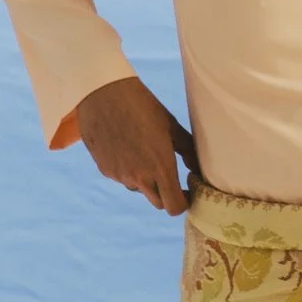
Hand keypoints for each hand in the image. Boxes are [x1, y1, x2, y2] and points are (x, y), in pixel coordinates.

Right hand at [75, 76, 194, 215]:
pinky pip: (122, 178)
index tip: (187, 190)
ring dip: (146, 181)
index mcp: (160, 167)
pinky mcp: (105, 169)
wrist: (104, 95)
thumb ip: (188, 151)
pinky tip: (129, 149)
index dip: (183, 202)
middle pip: (158, 202)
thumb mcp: (171, 126)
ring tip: (146, 154)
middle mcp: (139, 177)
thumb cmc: (143, 107)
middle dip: (167, 194)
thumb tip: (197, 168)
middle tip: (171, 175)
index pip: (174, 207)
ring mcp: (119, 175)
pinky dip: (129, 171)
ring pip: (139, 189)